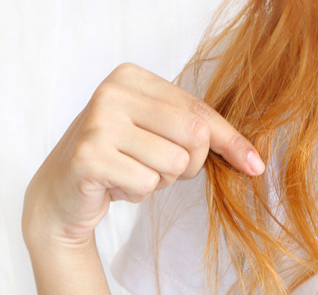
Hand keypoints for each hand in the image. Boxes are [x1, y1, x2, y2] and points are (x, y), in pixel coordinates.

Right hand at [22, 63, 264, 249]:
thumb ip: (201, 136)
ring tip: (131, 173)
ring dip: (159, 181)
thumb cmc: (120, 161)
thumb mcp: (160, 136)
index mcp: (133, 77)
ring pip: (173, 163)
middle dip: (188, 165)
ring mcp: (98, 122)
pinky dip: (137, 194)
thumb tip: (255, 162)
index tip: (255, 166)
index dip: (231, 142)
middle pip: (194, 135)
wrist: (62, 193)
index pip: (200, 111)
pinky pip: (147, 183)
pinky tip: (114, 185)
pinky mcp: (88, 156)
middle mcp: (113, 91)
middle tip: (157, 168)